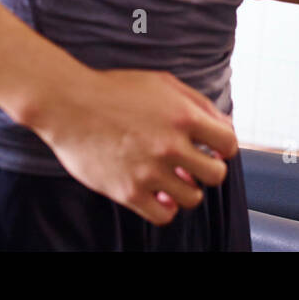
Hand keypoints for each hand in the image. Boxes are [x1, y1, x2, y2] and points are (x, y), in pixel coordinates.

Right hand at [31, 68, 236, 225]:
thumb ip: (199, 104)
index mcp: (184, 116)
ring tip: (173, 177)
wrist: (69, 104)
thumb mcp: (164, 84)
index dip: (223, 146)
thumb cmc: (117, 90)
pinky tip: (159, 193)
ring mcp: (149, 171)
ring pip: (192, 198)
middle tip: (195, 164)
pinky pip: (163, 215)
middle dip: (210, 169)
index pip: (229, 144)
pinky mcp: (127, 191)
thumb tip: (226, 125)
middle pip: (216, 175)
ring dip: (187, 188)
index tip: (211, 147)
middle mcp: (171, 146)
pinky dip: (166, 207)